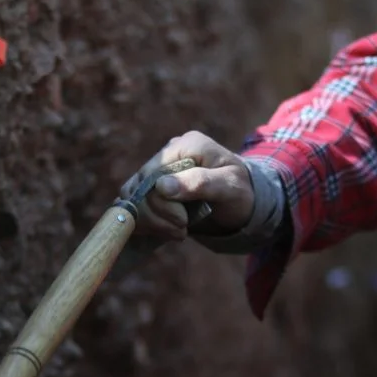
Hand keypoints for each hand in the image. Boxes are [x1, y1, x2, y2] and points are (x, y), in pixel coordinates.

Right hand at [120, 131, 254, 240]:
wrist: (242, 204)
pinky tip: (167, 229)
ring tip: (178, 232)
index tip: (183, 221)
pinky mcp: (154, 188)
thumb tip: (161, 186)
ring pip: (134, 199)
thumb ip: (199, 183)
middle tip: (182, 230)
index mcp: (186, 144)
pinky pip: (136, 206)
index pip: (152, 173)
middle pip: (140, 187)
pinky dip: (148, 223)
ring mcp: (160, 171)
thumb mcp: (229, 187)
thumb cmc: (240, 193)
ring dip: (153, 222)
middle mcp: (169, 153)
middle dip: (158, 215)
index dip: (160, 201)